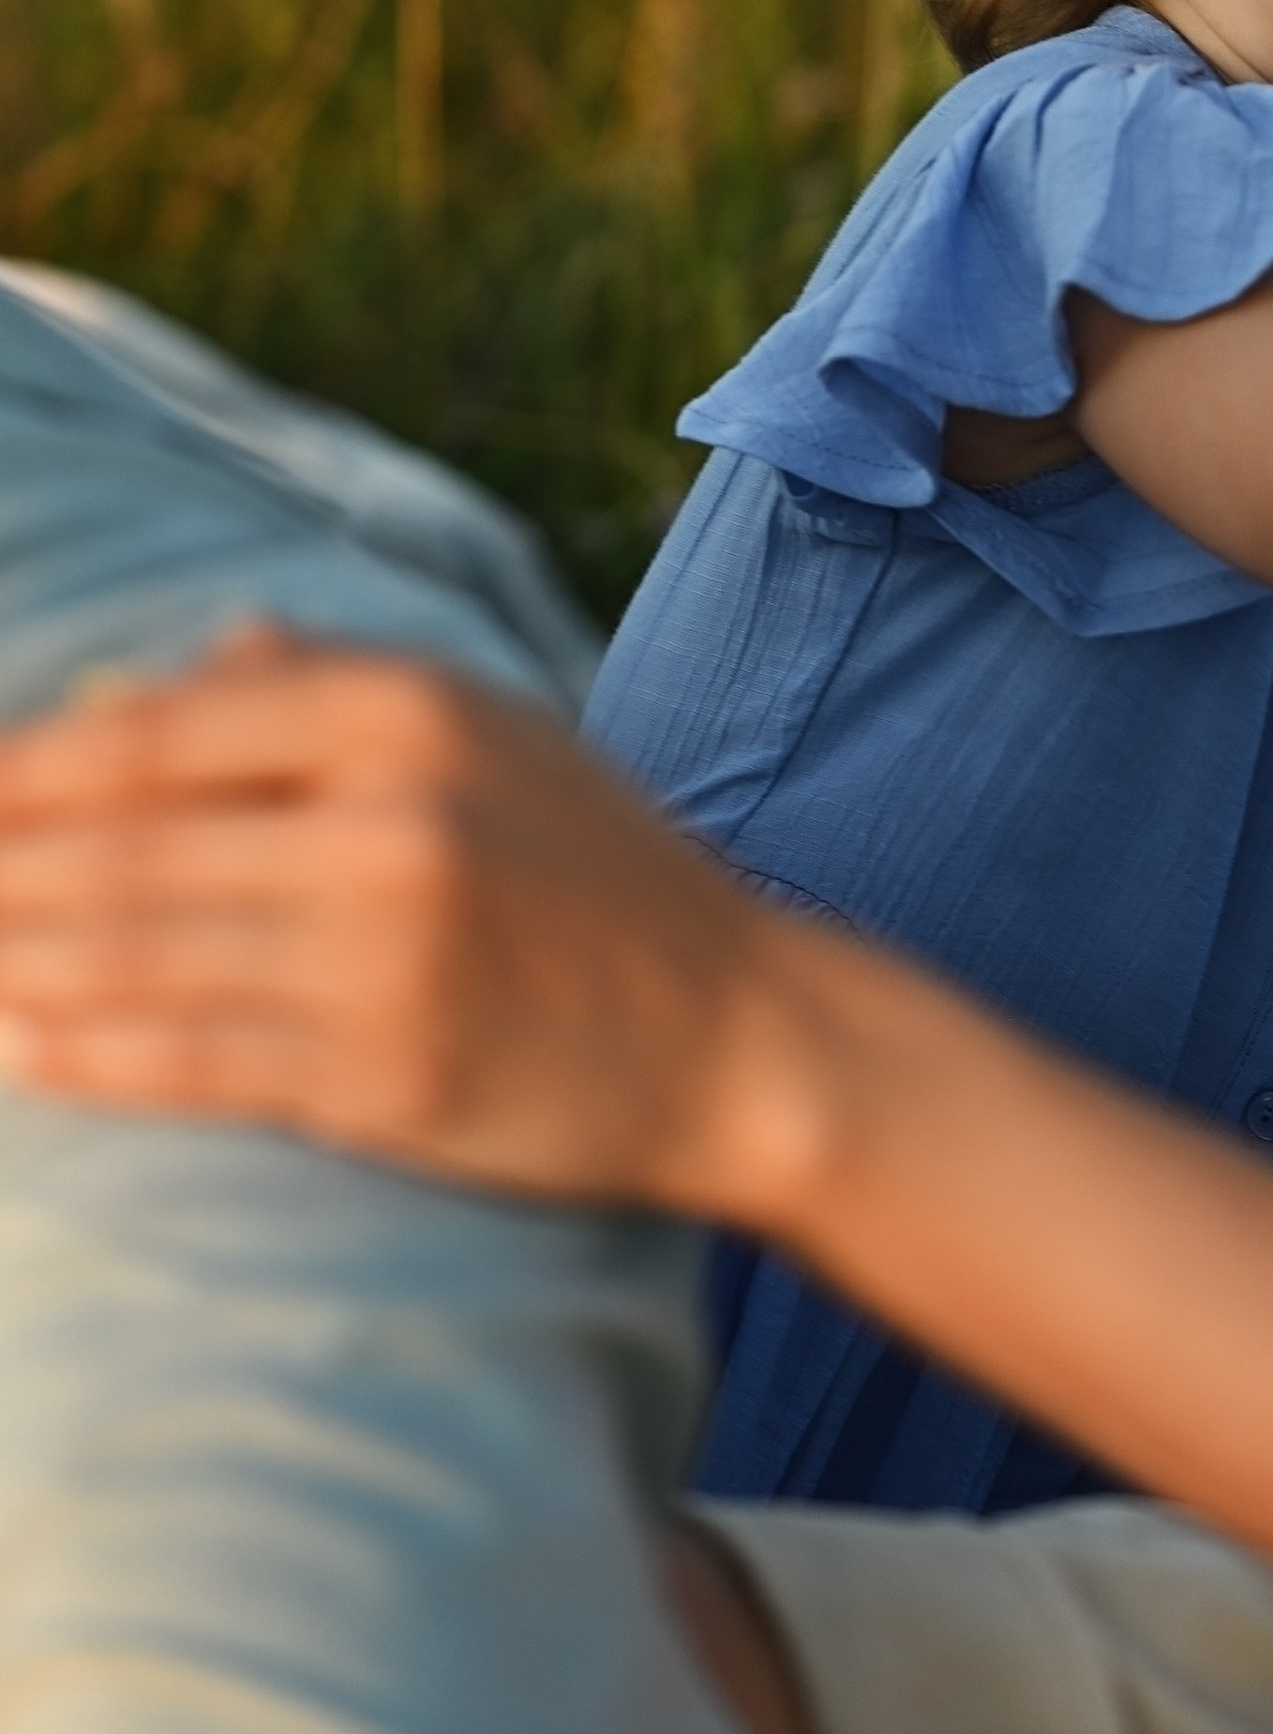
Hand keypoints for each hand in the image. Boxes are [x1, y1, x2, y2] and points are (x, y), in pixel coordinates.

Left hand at [0, 627, 806, 1213]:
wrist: (738, 1031)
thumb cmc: (597, 872)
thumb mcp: (489, 731)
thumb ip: (329, 684)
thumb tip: (181, 660)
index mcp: (406, 709)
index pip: (151, 732)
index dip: (17, 771)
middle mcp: (391, 818)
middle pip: (122, 847)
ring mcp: (385, 952)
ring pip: (136, 957)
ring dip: (14, 965)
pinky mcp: (384, 1073)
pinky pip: (190, 1064)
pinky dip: (84, 1058)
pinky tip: (16, 1046)